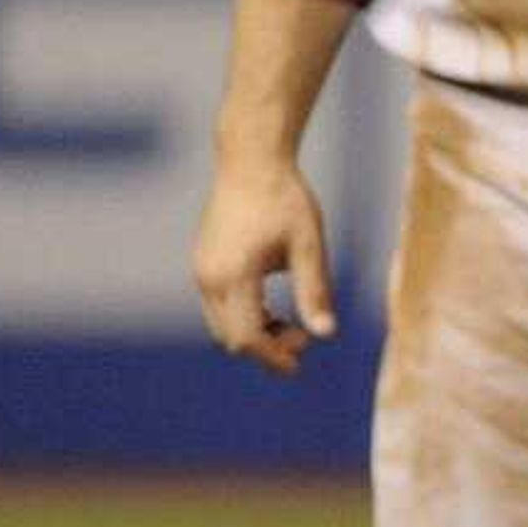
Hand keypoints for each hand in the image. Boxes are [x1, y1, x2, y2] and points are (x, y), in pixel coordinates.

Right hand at [192, 149, 335, 373]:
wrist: (251, 162)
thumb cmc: (285, 199)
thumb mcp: (309, 246)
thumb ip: (315, 291)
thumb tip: (326, 335)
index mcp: (234, 275)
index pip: (246, 337)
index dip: (272, 357)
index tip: (299, 364)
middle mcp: (208, 277)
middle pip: (230, 337)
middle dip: (265, 347)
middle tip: (302, 339)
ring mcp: (201, 270)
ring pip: (221, 324)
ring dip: (253, 332)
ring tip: (291, 324)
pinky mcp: (203, 263)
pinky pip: (217, 306)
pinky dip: (242, 316)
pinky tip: (272, 308)